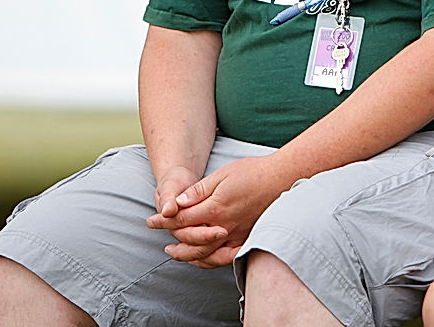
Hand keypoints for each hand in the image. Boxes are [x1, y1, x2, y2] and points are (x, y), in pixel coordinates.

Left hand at [145, 156, 288, 268]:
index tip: (150, 221)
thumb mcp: (223, 175)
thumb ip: (199, 190)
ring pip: (205, 254)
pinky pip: (224, 257)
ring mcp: (236, 235)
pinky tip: (202, 259)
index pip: (182, 219)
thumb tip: (178, 203)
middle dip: (171, 238)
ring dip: (186, 255)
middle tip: (158, 236)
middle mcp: (224, 226)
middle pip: (190, 240)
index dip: (163, 221)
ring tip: (174, 254)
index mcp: (215, 208)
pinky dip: (209, 261)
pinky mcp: (246, 239)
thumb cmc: (253, 172)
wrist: (282, 178)